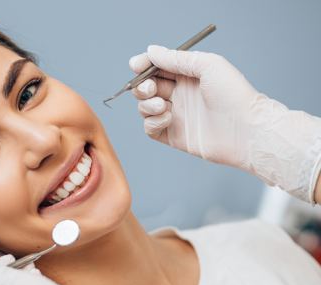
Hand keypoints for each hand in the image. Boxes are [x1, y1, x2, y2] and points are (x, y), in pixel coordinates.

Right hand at [130, 45, 320, 203]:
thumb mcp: (207, 66)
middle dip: (141, 86)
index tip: (136, 65)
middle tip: (151, 88)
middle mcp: (179, 95)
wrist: (246, 131)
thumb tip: (152, 51)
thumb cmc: (234, 95)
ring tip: (162, 106)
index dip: (144, 65)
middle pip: (146, 88)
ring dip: (147, 104)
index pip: (157, 68)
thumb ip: (177, 58)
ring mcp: (175, 116)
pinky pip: (149, 128)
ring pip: (144, 107)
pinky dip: (152, 122)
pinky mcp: (173, 135)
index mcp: (187, 76)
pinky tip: (167, 119)